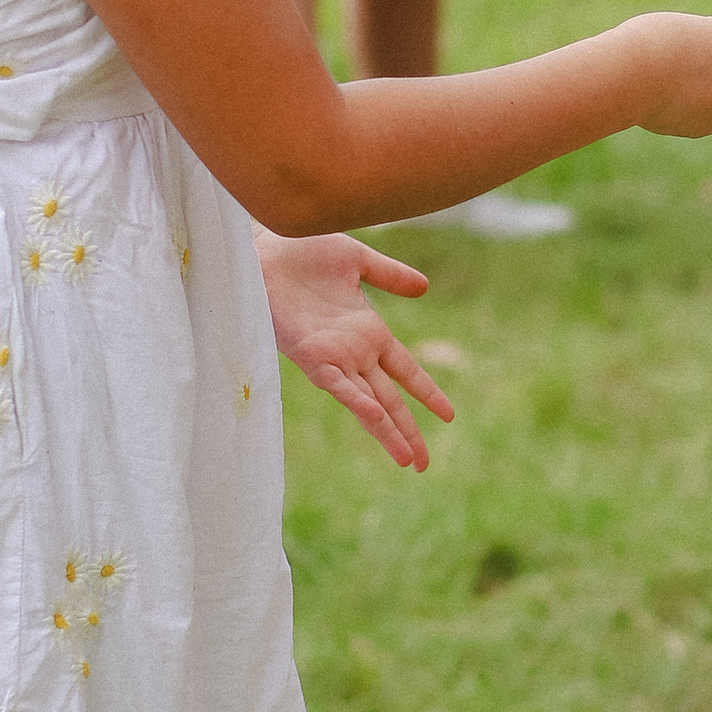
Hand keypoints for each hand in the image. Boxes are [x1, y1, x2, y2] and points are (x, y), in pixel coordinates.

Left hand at [256, 232, 456, 471]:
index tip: (449, 416)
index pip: (406, 370)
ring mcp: (334, 358)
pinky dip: (358, 402)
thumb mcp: (356, 260)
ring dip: (387, 431)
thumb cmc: (300, 249)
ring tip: (407, 460)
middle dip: (408, 432)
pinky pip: (339, 385)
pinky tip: (376, 416)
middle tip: (424, 466)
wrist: (261, 246)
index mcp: (368, 332)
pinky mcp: (311, 356)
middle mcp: (353, 352)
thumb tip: (424, 288)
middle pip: (390, 400)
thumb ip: (389, 275)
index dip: (427, 392)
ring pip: (368, 403)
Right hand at [624, 0, 711, 136]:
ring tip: (665, 81)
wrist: (640, 75)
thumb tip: (701, 103)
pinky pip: (689, 114)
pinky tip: (663, 100)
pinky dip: (672, 107)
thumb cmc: (654, 43)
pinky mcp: (709, 125)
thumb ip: (702, 66)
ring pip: (706, 97)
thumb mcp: (681, 39)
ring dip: (683, 89)